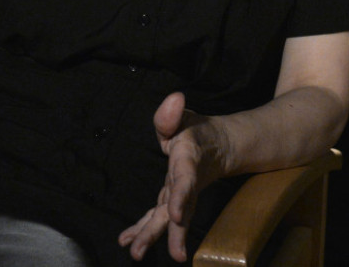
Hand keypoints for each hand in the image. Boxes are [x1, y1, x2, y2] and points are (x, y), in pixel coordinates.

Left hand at [118, 92, 229, 262]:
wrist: (219, 147)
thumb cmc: (196, 130)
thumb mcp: (184, 116)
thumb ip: (172, 112)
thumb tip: (175, 98)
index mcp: (188, 160)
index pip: (186, 180)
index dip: (182, 196)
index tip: (179, 215)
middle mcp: (185, 182)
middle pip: (175, 209)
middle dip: (163, 230)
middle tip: (144, 250)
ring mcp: (180, 194)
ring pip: (168, 217)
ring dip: (151, 234)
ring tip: (136, 253)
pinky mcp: (173, 199)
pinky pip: (160, 216)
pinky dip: (145, 228)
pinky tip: (129, 242)